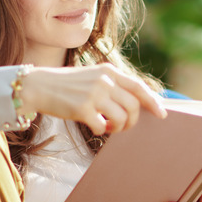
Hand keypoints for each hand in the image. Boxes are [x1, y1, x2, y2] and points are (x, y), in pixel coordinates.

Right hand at [20, 63, 166, 134]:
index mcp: (108, 71)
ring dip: (117, 128)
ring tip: (107, 127)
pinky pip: (102, 127)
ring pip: (121, 119)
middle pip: (133, 106)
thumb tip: (136, 103)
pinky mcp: (82, 108)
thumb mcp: (92, 77)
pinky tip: (93, 127)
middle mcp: (104, 80)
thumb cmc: (67, 85)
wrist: (38, 86)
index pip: (138, 87)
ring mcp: (94, 94)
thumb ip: (112, 85)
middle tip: (121, 127)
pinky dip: (100, 131)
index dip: (153, 102)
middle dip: (132, 121)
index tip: (162, 114)